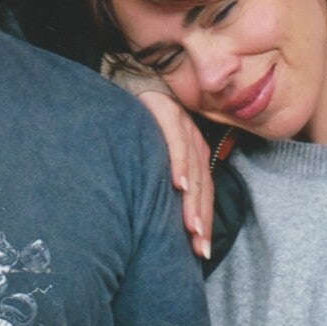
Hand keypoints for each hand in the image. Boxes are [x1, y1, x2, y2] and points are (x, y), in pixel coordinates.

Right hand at [136, 89, 213, 257]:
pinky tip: (177, 184)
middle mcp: (191, 138)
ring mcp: (179, 123)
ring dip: (191, 200)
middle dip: (201, 219)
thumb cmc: (132, 118)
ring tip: (190, 227)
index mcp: (192, 150)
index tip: (201, 251)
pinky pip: (174, 140)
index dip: (204, 220)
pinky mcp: (163, 110)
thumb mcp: (151, 149)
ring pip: (192, 167)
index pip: (203, 190)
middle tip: (198, 248)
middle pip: (202, 184)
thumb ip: (162, 173)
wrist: (122, 74)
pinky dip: (177, 163)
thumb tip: (163, 210)